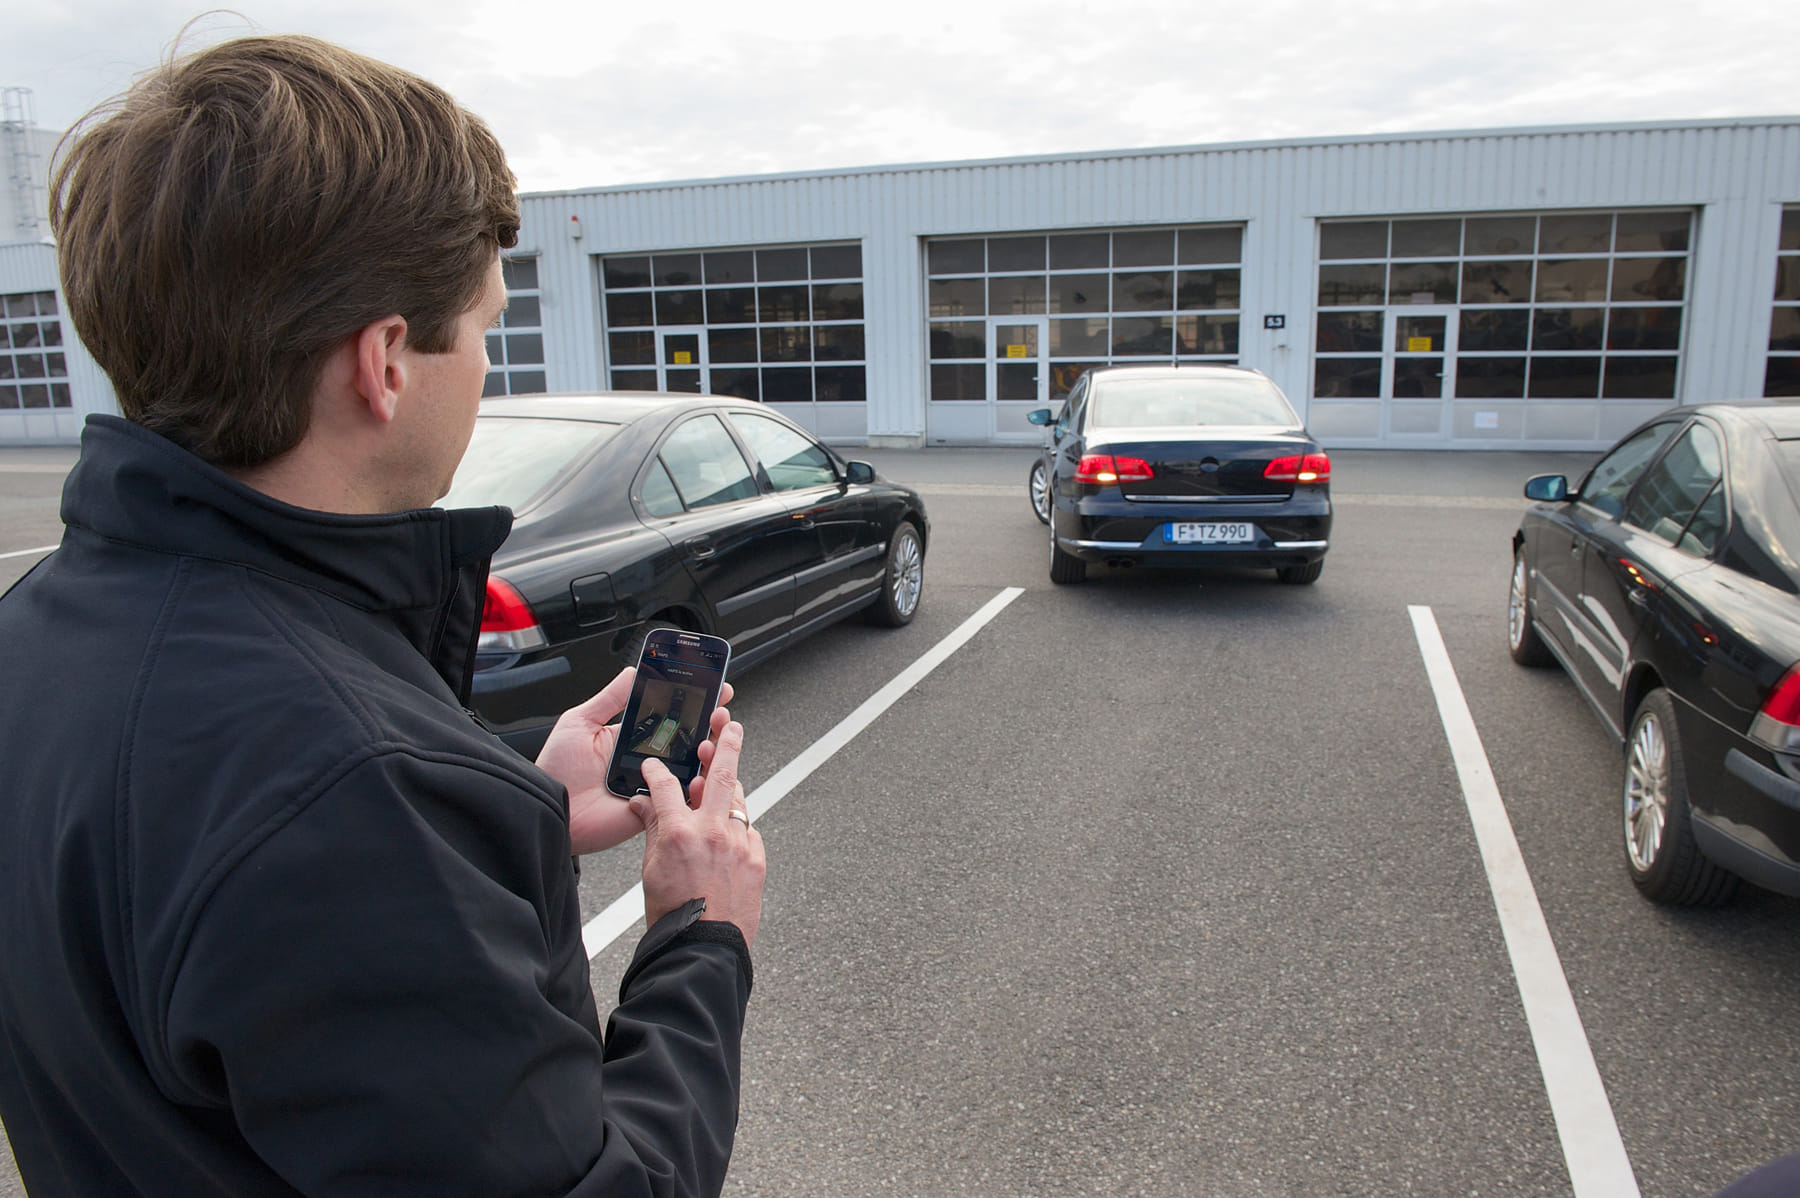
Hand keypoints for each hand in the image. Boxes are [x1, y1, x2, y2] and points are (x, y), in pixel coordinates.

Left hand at [536, 668, 734, 855]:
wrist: (549, 809)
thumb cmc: (557, 770)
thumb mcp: (579, 723)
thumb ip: (609, 698)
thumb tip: (634, 671)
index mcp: (633, 737)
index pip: (671, 715)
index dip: (695, 702)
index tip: (714, 686)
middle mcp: (648, 760)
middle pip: (690, 740)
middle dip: (711, 724)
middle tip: (720, 711)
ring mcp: (655, 784)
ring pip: (693, 769)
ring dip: (709, 753)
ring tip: (711, 739)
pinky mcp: (656, 808)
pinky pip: (684, 799)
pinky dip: (698, 787)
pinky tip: (703, 772)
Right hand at [632, 722, 765, 944]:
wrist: (703, 950)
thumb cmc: (674, 917)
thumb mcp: (651, 870)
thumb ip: (653, 830)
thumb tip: (644, 805)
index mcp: (679, 833)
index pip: (665, 785)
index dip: (656, 771)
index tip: (654, 767)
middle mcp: (712, 832)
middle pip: (721, 773)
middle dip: (726, 743)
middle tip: (729, 725)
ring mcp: (739, 844)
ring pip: (737, 802)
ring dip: (728, 792)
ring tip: (718, 787)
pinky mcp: (757, 859)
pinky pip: (748, 831)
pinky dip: (737, 828)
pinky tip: (726, 835)